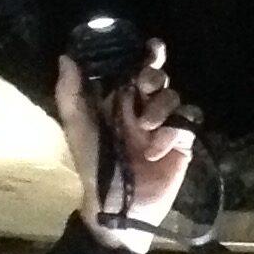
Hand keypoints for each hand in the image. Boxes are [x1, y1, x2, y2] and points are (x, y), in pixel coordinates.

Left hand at [54, 40, 194, 253]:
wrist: (117, 206)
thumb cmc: (94, 165)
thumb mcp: (77, 128)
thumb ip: (70, 94)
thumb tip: (66, 57)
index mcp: (120, 102)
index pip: (137, 69)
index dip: (147, 56)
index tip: (151, 48)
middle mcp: (144, 109)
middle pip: (160, 78)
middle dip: (155, 76)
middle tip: (145, 86)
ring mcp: (164, 127)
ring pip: (175, 98)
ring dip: (161, 107)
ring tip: (146, 128)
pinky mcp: (181, 145)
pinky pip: (187, 125)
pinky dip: (174, 132)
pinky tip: (158, 149)